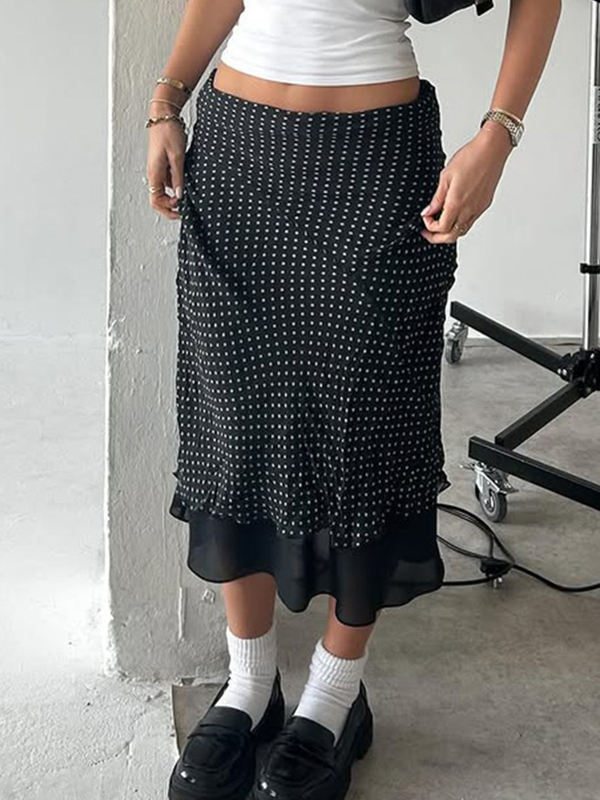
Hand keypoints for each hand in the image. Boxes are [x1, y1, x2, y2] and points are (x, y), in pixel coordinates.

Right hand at [146, 115, 186, 220]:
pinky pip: (168, 181)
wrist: (164, 116)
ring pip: (163, 191)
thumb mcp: (177, 157)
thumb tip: (179, 194)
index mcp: (154, 173)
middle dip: (170, 206)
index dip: (168, 209)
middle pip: (158, 199)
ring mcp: (158, 170)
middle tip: (184, 208)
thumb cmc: (168, 132)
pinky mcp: (163, 165)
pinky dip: (176, 185)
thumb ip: (178, 177)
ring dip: (174, 196)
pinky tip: (186, 183)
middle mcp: (154, 173)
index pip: (156, 201)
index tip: (180, 208)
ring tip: (188, 195)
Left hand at [420, 123, 512, 243]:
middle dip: (437, 237)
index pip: (441, 228)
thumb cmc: (470, 158)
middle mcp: (469, 210)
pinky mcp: (484, 205)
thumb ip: (436, 199)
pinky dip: (459, 224)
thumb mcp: (445, 177)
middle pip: (451, 236)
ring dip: (449, 232)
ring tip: (439, 224)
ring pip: (462, 231)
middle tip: (428, 232)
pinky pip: (470, 222)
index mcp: (457, 203)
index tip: (425, 218)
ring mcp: (478, 209)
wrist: (492, 150)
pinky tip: (453, 215)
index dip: (430, 228)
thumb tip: (427, 212)